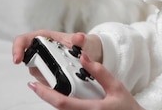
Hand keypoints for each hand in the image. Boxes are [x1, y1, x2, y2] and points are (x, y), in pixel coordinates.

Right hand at [12, 30, 103, 85]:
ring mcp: (43, 62)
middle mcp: (41, 49)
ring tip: (64, 71)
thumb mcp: (82, 40)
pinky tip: (62, 79)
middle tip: (52, 71)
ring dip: (48, 74)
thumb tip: (78, 37)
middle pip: (28, 59)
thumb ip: (79, 39)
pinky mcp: (47, 73)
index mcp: (44, 37)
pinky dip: (52, 81)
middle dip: (38, 67)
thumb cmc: (82, 43)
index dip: (17, 48)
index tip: (17, 59)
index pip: (23, 40)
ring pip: (36, 71)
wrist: (89, 52)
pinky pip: (44, 79)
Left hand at [27, 53, 143, 109]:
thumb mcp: (116, 86)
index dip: (45, 94)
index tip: (33, 85)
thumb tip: (83, 57)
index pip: (62, 103)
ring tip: (49, 88)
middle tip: (37, 84)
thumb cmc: (127, 106)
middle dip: (45, 96)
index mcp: (92, 109)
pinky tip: (65, 97)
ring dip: (55, 100)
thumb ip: (99, 72)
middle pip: (57, 108)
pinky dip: (64, 105)